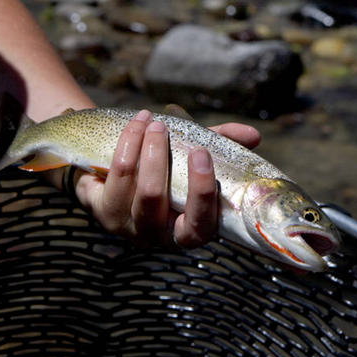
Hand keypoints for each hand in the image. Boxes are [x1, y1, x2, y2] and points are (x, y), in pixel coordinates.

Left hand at [72, 109, 259, 247]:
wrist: (115, 170)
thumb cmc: (165, 167)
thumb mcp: (192, 156)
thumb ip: (222, 145)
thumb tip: (253, 135)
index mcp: (186, 228)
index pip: (200, 226)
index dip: (202, 194)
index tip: (202, 154)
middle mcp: (156, 235)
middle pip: (156, 203)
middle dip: (160, 162)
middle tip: (164, 128)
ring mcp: (126, 226)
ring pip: (137, 188)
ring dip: (144, 148)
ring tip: (152, 121)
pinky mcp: (103, 212)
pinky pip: (117, 175)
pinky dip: (128, 143)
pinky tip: (137, 124)